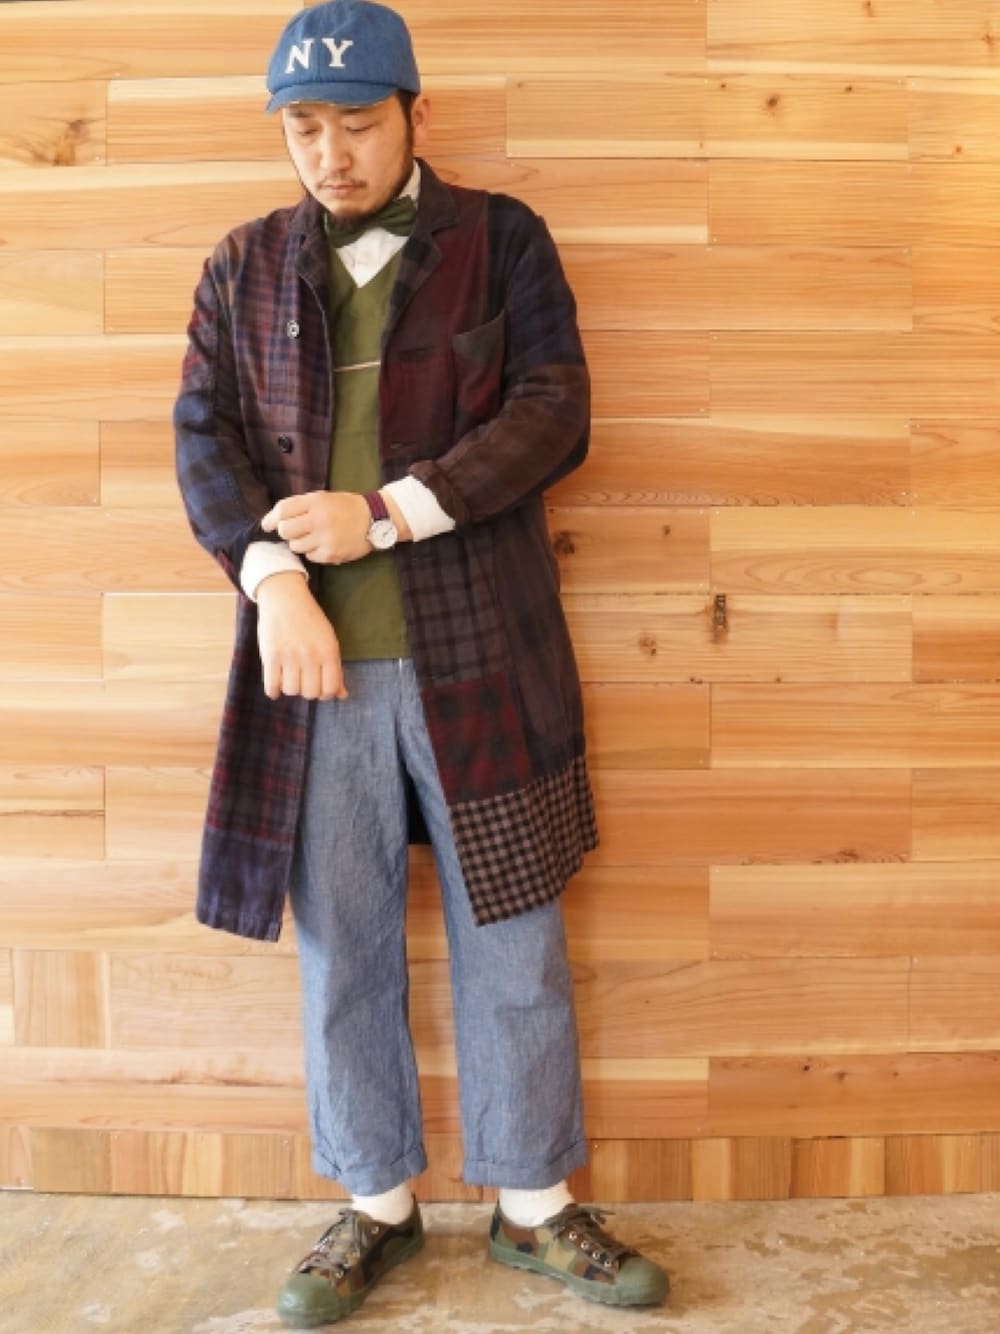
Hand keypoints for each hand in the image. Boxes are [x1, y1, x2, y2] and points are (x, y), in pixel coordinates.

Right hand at [256, 572, 347, 700]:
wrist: (285, 598)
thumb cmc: (310, 620)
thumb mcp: (329, 640)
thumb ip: (335, 669)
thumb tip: (342, 696)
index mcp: (329, 651)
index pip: (330, 689)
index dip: (326, 694)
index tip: (320, 688)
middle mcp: (310, 655)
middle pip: (310, 693)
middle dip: (308, 691)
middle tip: (304, 681)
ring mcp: (289, 656)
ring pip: (291, 691)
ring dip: (290, 688)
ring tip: (289, 677)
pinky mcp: (270, 656)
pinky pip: (271, 686)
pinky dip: (273, 691)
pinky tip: (276, 685)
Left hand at [261, 491, 370, 564]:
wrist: (374, 520)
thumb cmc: (345, 507)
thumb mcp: (323, 498)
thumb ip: (300, 506)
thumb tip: (272, 520)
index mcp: (316, 502)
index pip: (283, 510)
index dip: (271, 518)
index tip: (266, 525)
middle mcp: (319, 520)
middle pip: (285, 531)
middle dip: (286, 532)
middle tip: (295, 531)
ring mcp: (325, 539)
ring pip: (296, 546)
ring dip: (300, 543)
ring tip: (313, 537)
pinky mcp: (331, 554)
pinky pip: (310, 556)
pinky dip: (313, 552)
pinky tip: (324, 544)